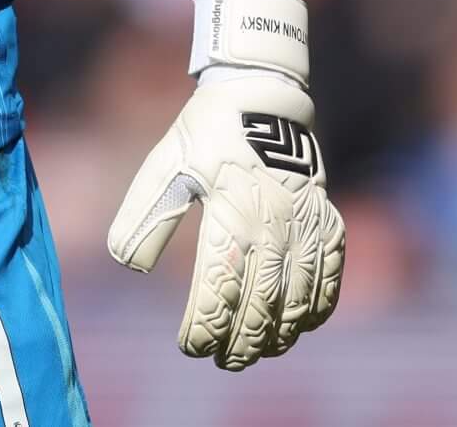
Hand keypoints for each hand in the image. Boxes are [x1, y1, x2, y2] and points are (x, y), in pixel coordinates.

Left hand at [106, 70, 345, 369]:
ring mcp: (307, 227)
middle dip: (241, 342)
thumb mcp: (165, 165)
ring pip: (299, 300)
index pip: (218, 290)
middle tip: (222, 363)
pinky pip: (330, 278)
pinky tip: (301, 326)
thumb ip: (145, 215)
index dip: (205, 327)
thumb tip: (126, 264)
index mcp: (232, 215)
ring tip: (256, 352)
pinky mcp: (327, 221)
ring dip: (279, 334)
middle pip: (261, 306)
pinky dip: (317, 308)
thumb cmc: (206, 131)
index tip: (190, 348)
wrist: (261, 93)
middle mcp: (275, 227)